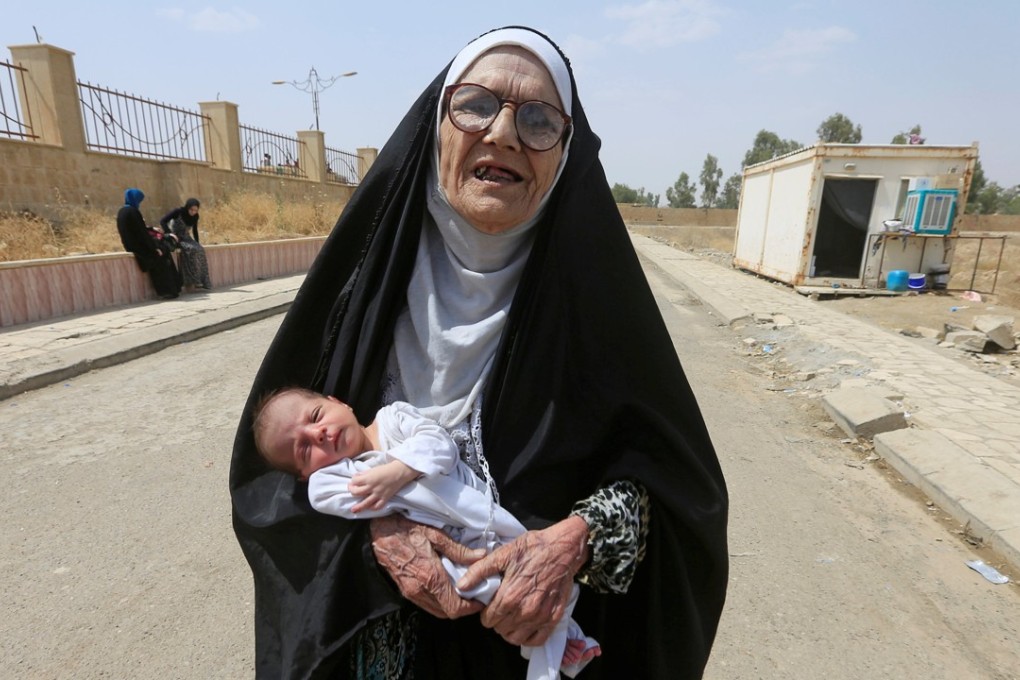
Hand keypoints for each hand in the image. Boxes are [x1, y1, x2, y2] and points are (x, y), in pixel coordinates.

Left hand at [350, 461, 417, 512]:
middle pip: (357, 492)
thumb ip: (364, 474)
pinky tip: (369, 507)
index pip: (355, 481)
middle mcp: (372, 487)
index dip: (352, 480)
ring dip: (358, 507)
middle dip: (352, 491)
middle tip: (352, 490)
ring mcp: (378, 494)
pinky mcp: (385, 498)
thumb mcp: (373, 469)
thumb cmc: (386, 469)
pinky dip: (373, 508)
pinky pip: (377, 506)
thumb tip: (357, 477)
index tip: (354, 480)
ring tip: (353, 510)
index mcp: (368, 478)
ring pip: (365, 503)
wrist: (400, 471)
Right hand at [370, 515, 485, 618]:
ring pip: (436, 611)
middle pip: (447, 613)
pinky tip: (444, 586)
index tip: (480, 599)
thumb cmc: (406, 529)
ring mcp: (410, 592)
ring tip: (461, 590)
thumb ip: (458, 550)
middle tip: (473, 594)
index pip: (454, 607)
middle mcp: (420, 590)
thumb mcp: (435, 535)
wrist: (378, 532)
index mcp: (430, 576)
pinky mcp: (405, 591)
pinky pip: (426, 604)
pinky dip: (439, 601)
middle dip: (463, 607)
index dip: (471, 607)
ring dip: (450, 605)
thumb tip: (480, 556)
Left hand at [457, 515, 589, 646]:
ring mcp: (541, 616)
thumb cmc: (533, 548)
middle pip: (500, 629)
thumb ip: (480, 571)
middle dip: (497, 620)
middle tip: (502, 607)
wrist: (563, 548)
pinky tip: (525, 625)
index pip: (488, 620)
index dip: (485, 613)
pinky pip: (536, 640)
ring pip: (516, 638)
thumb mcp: (503, 554)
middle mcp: (525, 610)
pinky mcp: (554, 618)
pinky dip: (528, 637)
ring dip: (510, 630)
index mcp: (510, 596)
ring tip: (511, 616)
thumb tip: (461, 586)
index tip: (490, 604)